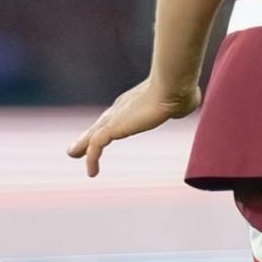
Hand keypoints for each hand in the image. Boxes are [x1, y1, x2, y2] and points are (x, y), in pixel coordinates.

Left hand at [67, 78, 201, 176]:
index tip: (104, 134)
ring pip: (92, 135)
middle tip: (75, 148)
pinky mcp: (113, 128)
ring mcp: (115, 118)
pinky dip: (91, 159)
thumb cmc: (180, 92)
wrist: (172, 89)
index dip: (109, 126)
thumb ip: (180, 104)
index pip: (117, 116)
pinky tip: (92, 172)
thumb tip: (188, 103)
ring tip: (73, 156)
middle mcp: (121, 108)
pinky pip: (96, 146)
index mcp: (135, 103)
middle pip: (99, 125)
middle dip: (87, 136)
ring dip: (82, 146)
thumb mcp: (181, 101)